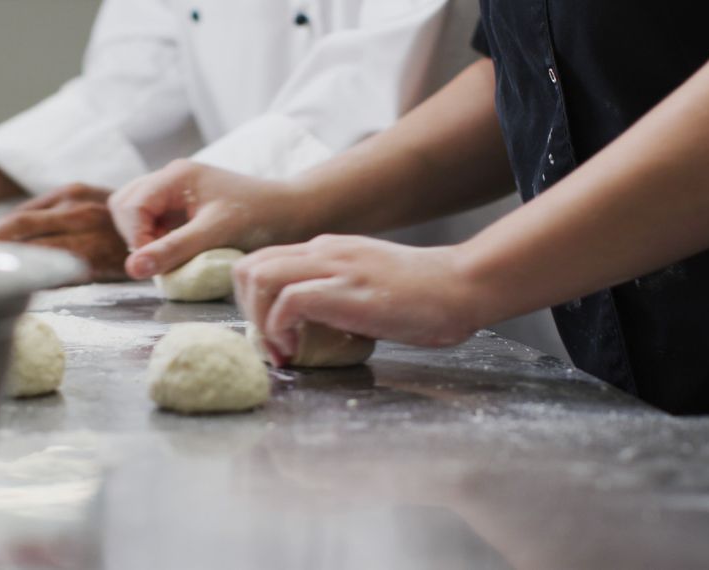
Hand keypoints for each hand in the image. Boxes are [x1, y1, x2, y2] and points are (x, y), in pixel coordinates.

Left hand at [0, 184, 128, 282]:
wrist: (170, 230)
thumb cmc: (122, 228)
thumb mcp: (89, 208)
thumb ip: (55, 218)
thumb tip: (8, 239)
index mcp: (69, 193)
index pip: (18, 214)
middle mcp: (77, 205)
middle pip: (19, 226)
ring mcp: (89, 229)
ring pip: (36, 247)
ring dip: (7, 263)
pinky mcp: (98, 254)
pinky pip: (60, 267)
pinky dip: (38, 276)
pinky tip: (22, 285)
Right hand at [109, 160, 305, 278]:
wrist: (294, 215)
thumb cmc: (260, 219)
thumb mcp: (216, 235)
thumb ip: (173, 250)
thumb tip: (132, 269)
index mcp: (176, 176)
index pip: (130, 205)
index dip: (136, 238)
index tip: (154, 265)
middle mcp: (171, 179)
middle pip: (125, 205)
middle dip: (136, 236)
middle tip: (161, 261)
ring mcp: (175, 194)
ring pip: (135, 214)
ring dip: (144, 239)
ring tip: (170, 258)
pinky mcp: (182, 210)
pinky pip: (152, 223)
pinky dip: (157, 241)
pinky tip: (179, 254)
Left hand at [233, 235, 484, 363]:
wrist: (464, 285)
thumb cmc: (424, 297)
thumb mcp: (366, 287)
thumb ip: (335, 297)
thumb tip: (307, 329)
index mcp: (326, 250)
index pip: (261, 262)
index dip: (252, 302)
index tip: (270, 335)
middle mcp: (323, 251)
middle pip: (247, 266)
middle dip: (245, 311)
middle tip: (269, 343)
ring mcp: (334, 266)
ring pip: (258, 276)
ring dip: (258, 320)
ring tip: (280, 349)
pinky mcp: (347, 289)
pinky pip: (289, 299)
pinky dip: (280, 328)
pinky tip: (295, 350)